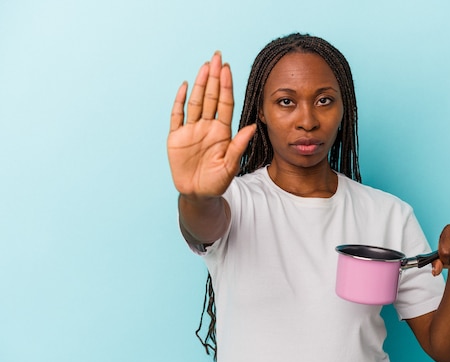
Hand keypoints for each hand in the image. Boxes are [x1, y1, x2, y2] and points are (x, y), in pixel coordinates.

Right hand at [167, 51, 255, 197]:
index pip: (225, 104)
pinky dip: (179, 101)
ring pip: (195, 102)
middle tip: (217, 57)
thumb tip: (251, 127)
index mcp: (222, 132)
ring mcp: (191, 130)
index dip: (226, 86)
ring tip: (205, 66)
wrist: (198, 194)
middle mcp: (207, 127)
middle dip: (214, 77)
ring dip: (199, 84)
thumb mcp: (230, 166)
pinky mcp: (176, 137)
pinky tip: (184, 86)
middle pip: (211, 97)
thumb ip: (238, 146)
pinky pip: (177, 115)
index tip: (228, 69)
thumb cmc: (217, 182)